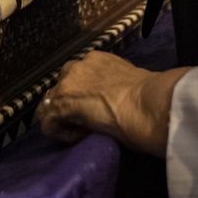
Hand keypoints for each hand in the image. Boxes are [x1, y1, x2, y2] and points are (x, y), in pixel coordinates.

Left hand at [35, 51, 190, 156]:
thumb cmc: (148, 99)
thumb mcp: (127, 85)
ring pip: (51, 104)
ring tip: (82, 131)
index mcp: (96, 60)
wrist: (148, 104)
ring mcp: (66, 83)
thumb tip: (111, 101)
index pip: (77, 77)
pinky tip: (79, 138)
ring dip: (63, 118)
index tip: (97, 112)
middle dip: (69, 105)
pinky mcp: (61, 103)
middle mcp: (78, 66)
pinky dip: (61, 133)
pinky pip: (48, 122)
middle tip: (87, 122)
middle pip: (60, 88)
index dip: (84, 96)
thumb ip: (113, 88)